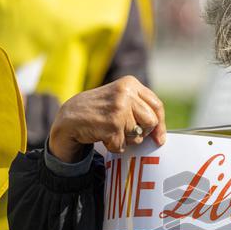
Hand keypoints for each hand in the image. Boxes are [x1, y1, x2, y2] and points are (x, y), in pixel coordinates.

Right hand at [48, 76, 166, 162]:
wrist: (70, 117)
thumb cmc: (98, 110)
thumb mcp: (119, 98)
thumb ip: (139, 107)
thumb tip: (160, 135)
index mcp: (130, 84)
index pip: (156, 105)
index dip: (160, 124)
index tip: (159, 139)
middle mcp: (126, 93)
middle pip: (151, 122)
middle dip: (141, 132)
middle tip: (125, 130)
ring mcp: (119, 109)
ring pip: (137, 136)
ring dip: (125, 139)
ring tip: (110, 129)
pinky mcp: (112, 125)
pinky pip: (123, 145)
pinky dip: (114, 145)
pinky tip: (102, 134)